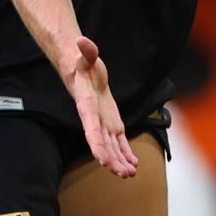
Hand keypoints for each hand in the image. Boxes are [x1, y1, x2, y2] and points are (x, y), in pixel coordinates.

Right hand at [68, 36, 137, 178]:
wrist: (82, 71)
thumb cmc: (83, 64)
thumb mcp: (85, 56)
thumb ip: (86, 50)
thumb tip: (81, 40)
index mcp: (86, 106)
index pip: (90, 129)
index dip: (97, 145)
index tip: (101, 160)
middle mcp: (94, 119)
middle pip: (102, 144)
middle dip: (111, 160)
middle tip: (122, 174)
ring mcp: (103, 123)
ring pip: (112, 146)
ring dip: (120, 161)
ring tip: (130, 175)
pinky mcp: (112, 122)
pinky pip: (119, 141)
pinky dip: (126, 153)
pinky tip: (133, 165)